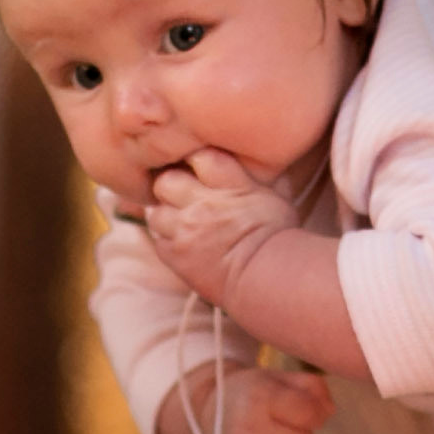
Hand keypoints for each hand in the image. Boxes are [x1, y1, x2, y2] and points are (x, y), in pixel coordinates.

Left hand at [144, 151, 298, 308]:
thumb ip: (254, 173)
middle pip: (167, 180)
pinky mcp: (175, 254)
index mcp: (230, 183)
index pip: (199, 155)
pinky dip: (167, 240)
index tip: (198, 169)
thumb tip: (251, 154)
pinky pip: (158, 239)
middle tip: (184, 196)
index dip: (195, 160)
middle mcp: (203, 202)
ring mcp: (186, 228)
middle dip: (172, 186)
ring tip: (182, 222)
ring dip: (166, 215)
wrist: (267, 280)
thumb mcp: (273, 194)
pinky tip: (184, 243)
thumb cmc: (276, 236)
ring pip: (156, 211)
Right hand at [153, 359, 334, 433]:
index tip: (304, 410)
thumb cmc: (251, 395)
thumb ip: (312, 387)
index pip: (309, 413)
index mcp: (259, 398)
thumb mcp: (278, 379)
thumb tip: (328, 413)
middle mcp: (250, 430)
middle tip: (281, 425)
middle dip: (299, 432)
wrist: (207, 416)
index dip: (314, 412)